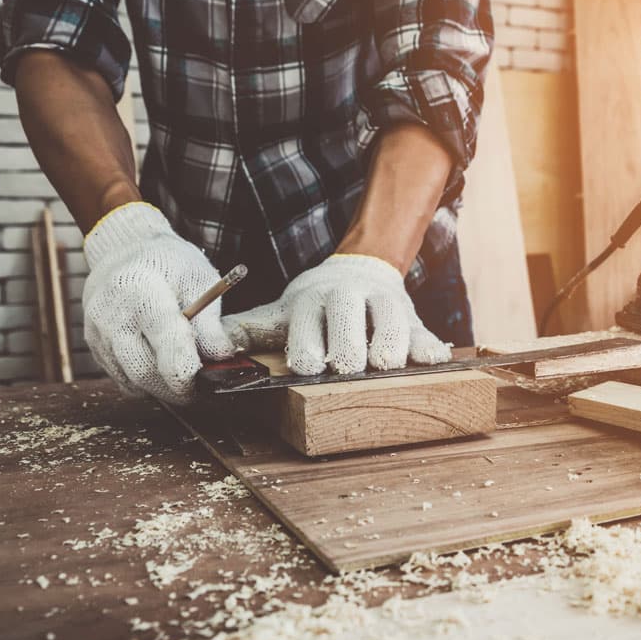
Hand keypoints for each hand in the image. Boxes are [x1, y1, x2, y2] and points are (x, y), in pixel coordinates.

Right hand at [82, 203, 234, 403]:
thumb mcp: (199, 280)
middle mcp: (112, 312)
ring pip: (130, 379)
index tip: (202, 383)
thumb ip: (209, 321)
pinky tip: (158, 369)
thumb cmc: (168, 264)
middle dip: (172, 388)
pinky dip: (142, 382)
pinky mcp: (93, 342)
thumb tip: (222, 355)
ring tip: (180, 380)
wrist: (125, 249)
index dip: (185, 371)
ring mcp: (97, 329)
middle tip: (195, 391)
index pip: (164, 341)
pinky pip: (119, 377)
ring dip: (158, 388)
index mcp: (141, 290)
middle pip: (143, 369)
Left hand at [222, 253, 451, 374]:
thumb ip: (248, 331)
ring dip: (388, 345)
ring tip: (384, 366)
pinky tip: (431, 360)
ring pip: (392, 322)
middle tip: (348, 369)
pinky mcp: (412, 318)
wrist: (360, 270)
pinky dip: (427, 346)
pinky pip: (424, 332)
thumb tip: (210, 349)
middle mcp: (349, 300)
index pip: (308, 323)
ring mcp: (384, 306)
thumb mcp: (281, 312)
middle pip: (351, 322)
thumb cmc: (316, 305)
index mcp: (313, 302)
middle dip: (349, 348)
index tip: (310, 366)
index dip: (309, 346)